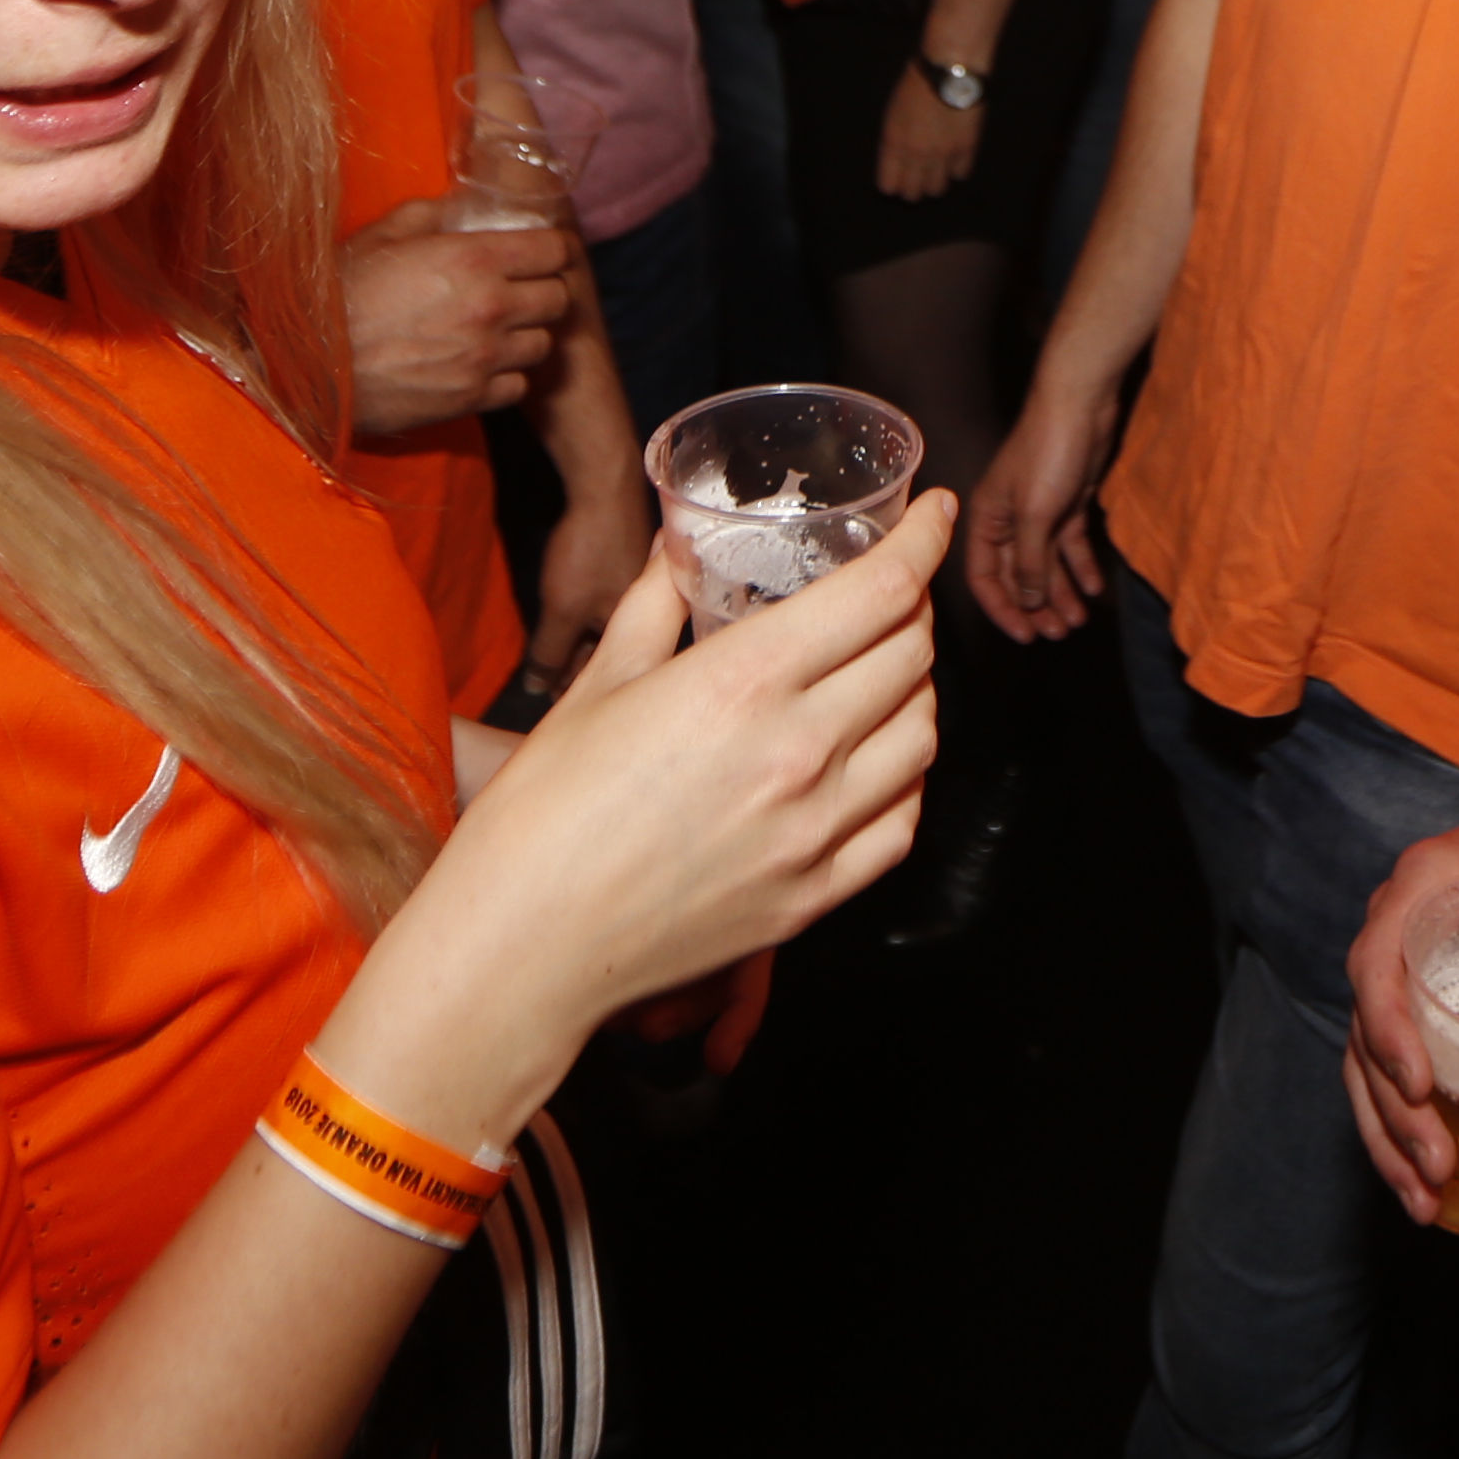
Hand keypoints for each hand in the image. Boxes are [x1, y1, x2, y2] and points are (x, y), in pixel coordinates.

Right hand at [337, 495, 956, 1132]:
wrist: (522, 944)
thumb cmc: (543, 810)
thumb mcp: (598, 683)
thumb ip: (654, 604)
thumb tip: (680, 549)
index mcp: (743, 682)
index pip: (881, 592)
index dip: (924, 541)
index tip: (936, 514)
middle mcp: (798, 752)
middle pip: (912, 657)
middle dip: (914, 610)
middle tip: (890, 595)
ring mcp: (813, 832)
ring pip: (921, 737)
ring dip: (916, 692)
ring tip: (884, 675)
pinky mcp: (812, 897)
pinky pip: (900, 824)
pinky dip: (904, 780)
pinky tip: (874, 763)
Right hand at [342, 200, 572, 433]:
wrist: (311, 364)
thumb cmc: (341, 293)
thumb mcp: (383, 235)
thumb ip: (431, 215)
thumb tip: (458, 207)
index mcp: (474, 259)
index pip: (553, 250)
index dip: (547, 249)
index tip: (534, 253)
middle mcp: (490, 308)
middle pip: (559, 298)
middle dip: (543, 290)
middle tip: (519, 290)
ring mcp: (484, 357)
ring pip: (543, 345)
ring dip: (526, 335)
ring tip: (499, 330)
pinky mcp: (471, 398)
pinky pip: (518, 385)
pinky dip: (506, 376)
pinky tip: (481, 364)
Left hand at [531, 483, 652, 687]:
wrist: (603, 488)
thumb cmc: (587, 553)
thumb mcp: (562, 610)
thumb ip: (550, 653)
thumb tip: (536, 691)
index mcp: (632, 631)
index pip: (601, 672)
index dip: (574, 688)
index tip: (552, 702)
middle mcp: (640, 612)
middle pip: (607, 649)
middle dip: (579, 666)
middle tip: (551, 681)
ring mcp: (635, 584)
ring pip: (605, 625)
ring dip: (581, 640)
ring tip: (558, 653)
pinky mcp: (626, 561)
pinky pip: (605, 601)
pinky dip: (586, 614)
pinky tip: (575, 611)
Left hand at [878, 62, 986, 201]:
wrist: (951, 70)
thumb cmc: (918, 82)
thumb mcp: (894, 111)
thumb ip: (895, 138)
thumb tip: (899, 157)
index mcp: (893, 143)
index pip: (889, 185)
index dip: (893, 185)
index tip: (897, 180)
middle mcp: (916, 154)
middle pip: (913, 192)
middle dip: (913, 188)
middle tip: (917, 178)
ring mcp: (942, 154)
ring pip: (937, 189)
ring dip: (935, 182)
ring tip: (937, 170)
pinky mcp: (966, 150)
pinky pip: (960, 174)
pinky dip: (956, 168)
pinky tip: (955, 158)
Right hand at [968, 374, 1119, 638]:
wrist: (1081, 404)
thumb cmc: (1048, 454)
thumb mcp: (1036, 515)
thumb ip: (1029, 562)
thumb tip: (1027, 602)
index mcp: (987, 520)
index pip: (984, 576)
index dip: (1001, 608)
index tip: (1025, 635)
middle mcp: (1008, 521)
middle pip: (1017, 575)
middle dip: (1035, 606)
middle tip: (1057, 634)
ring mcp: (1039, 513)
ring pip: (1046, 564)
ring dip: (1060, 593)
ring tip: (1078, 621)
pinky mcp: (1067, 504)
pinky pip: (1070, 546)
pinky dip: (1081, 568)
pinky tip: (1095, 590)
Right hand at [1341, 790, 1458, 1222]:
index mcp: (1418, 889)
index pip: (1375, 964)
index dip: (1387, 1028)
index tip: (1419, 1087)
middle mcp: (1389, 928)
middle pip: (1363, 1032)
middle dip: (1392, 1112)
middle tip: (1436, 1170)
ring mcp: (1392, 967)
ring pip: (1360, 1062)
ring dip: (1384, 1136)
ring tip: (1422, 1203)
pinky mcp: (1407, 999)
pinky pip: (1380, 1066)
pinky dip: (1393, 1124)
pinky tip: (1420, 1176)